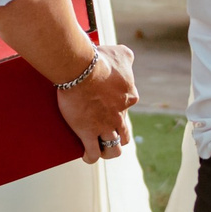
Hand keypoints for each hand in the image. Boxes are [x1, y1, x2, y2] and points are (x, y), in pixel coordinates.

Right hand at [56, 42, 137, 163]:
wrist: (81, 70)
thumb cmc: (99, 60)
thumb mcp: (120, 54)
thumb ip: (126, 57)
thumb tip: (128, 57)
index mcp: (129, 97)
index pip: (128, 108)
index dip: (119, 109)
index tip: (108, 106)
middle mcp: (120, 115)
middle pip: (124, 135)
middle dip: (117, 136)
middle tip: (106, 132)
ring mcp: (105, 126)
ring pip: (113, 149)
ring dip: (108, 151)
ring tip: (99, 149)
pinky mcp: (89, 133)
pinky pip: (93, 153)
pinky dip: (90, 157)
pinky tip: (86, 156)